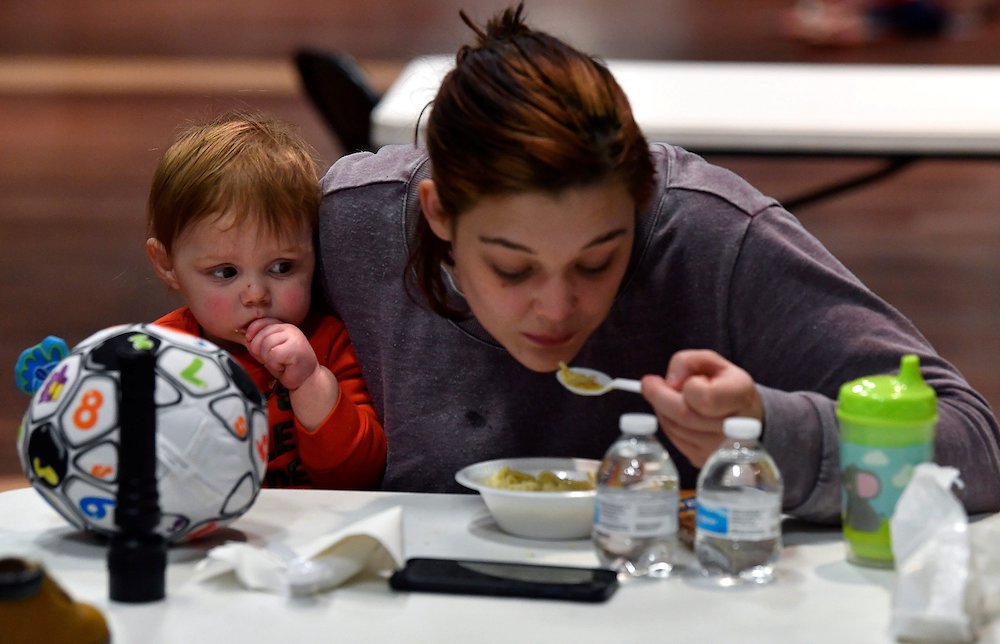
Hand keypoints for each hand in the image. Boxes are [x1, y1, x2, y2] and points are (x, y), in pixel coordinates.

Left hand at [245, 318, 317, 390]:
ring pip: (266, 344)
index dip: (252, 332)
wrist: (306, 379)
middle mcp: (289, 328)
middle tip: (271, 360)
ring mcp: (294, 336)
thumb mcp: (268, 351)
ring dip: (268, 359)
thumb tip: (246, 338)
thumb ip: (257, 343)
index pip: (260, 322)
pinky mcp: (295, 347)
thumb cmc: (286, 366)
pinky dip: (275, 364)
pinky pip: (273, 354)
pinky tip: (284, 366)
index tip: (250, 343)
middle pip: (261, 334)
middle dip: (259, 350)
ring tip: (279, 363)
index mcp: (282, 327)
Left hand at [640, 349, 763, 466]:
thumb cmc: (726, 386)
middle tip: (649, 383)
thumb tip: (669, 382)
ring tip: (667, 397)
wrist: (746, 416)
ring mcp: (718, 449)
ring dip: (662, 410)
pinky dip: (668, 423)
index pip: (704, 397)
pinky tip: (673, 413)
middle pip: (683, 415)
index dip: (688, 386)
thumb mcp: (712, 363)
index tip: (682, 380)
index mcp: (740, 397)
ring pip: (674, 427)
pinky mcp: (703, 460)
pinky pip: (674, 439)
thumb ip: (687, 362)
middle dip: (659, 396)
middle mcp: (734, 428)